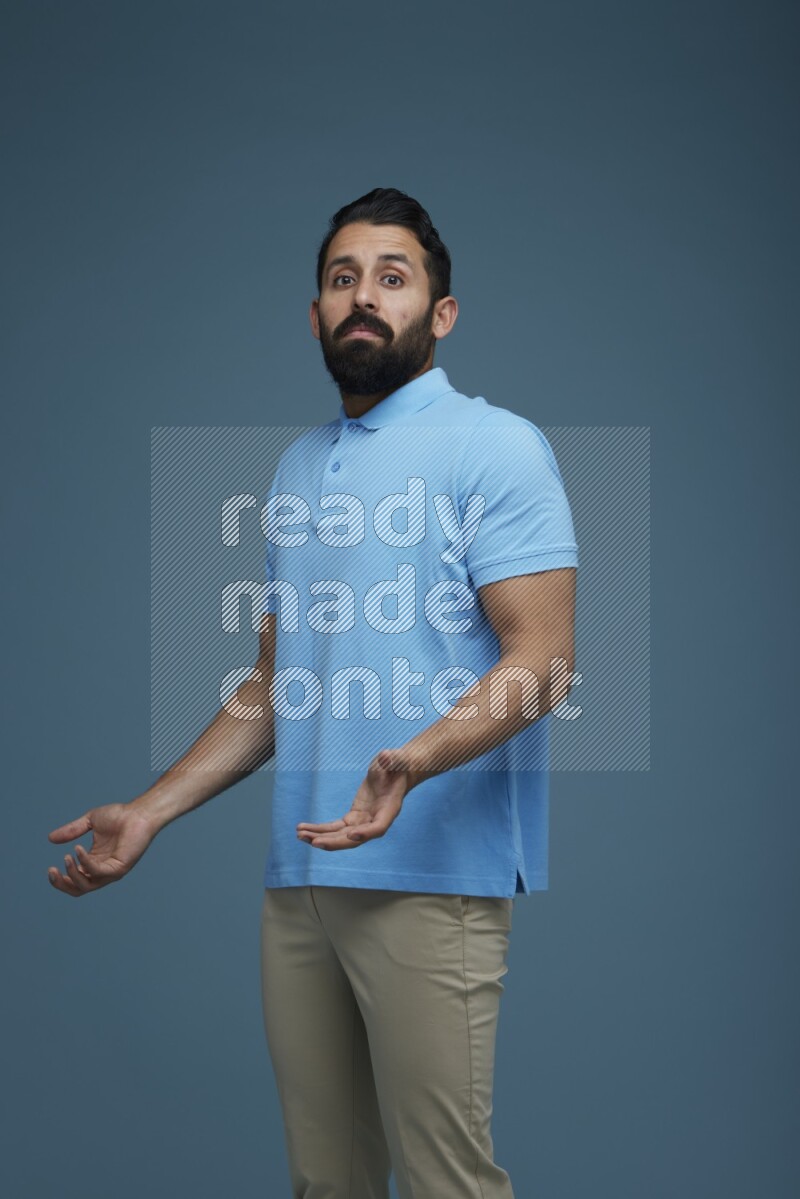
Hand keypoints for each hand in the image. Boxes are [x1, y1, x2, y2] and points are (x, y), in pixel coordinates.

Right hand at [47, 802, 158, 896]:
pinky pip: (98, 871)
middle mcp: (102, 870)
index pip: (74, 879)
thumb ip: (71, 831)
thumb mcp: (89, 822)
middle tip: (52, 870)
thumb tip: (50, 838)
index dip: (61, 879)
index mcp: (94, 862)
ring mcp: (111, 871)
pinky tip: (78, 850)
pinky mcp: (120, 868)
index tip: (51, 869)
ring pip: (86, 885)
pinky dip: (85, 863)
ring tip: (67, 857)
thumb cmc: (119, 816)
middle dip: (62, 884)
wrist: (138, 812)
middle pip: (78, 889)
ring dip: (72, 874)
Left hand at [296, 749, 412, 850]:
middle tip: (314, 842)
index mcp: (389, 809)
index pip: (378, 827)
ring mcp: (363, 821)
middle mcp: (375, 820)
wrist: (395, 771)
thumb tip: (385, 757)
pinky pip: (335, 828)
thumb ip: (392, 759)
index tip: (351, 833)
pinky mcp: (353, 818)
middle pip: (354, 838)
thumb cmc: (397, 764)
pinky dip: (319, 829)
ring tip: (300, 835)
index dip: (366, 833)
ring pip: (341, 836)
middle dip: (334, 842)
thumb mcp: (395, 759)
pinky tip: (303, 829)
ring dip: (320, 837)